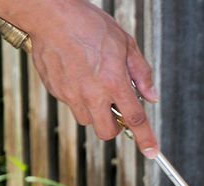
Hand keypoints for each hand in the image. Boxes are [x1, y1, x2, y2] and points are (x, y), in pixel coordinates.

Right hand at [0, 0, 159, 156]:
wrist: (51, 16)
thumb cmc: (88, 24)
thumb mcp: (125, 43)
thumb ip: (141, 72)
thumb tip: (151, 95)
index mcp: (114, 81)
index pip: (134, 118)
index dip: (146, 138)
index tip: (152, 151)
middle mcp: (92, 93)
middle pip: (107, 131)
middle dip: (114, 125)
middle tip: (115, 107)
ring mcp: (71, 94)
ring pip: (86, 120)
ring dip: (94, 111)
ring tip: (93, 84)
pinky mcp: (56, 91)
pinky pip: (70, 105)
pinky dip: (77, 97)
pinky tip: (77, 74)